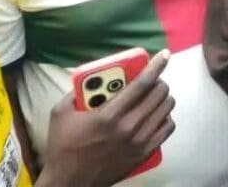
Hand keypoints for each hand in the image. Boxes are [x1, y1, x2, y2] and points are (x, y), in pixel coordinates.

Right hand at [37, 50, 174, 186]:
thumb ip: (74, 92)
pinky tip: (156, 115)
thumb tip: (90, 77)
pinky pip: (167, 128)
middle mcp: (128, 127)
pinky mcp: (144, 153)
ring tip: (154, 96)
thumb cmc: (63, 148)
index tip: (164, 55)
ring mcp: (139, 141)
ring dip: (163, 98)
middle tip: (152, 80)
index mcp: (109, 115)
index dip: (156, 66)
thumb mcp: (60, 114)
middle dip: (158, 81)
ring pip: (166, 108)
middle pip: (159, 94)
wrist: (69, 183)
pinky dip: (165, 117)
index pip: (142, 84)